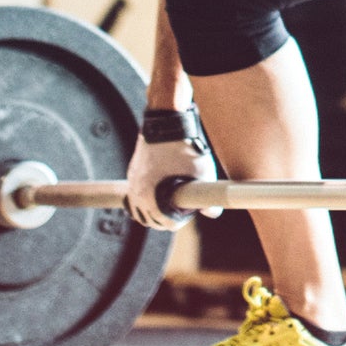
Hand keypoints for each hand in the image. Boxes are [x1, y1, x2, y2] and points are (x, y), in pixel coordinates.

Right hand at [125, 108, 220, 229]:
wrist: (167, 122)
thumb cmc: (185, 148)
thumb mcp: (202, 174)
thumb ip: (208, 197)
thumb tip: (213, 213)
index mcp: (150, 198)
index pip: (165, 223)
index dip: (181, 220)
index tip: (190, 211)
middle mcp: (136, 193)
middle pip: (149, 219)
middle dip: (166, 218)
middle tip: (183, 209)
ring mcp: (132, 182)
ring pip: (139, 209)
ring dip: (154, 211)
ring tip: (171, 204)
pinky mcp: (132, 172)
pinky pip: (136, 194)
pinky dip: (146, 198)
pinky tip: (161, 192)